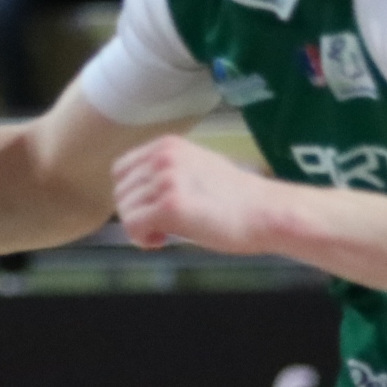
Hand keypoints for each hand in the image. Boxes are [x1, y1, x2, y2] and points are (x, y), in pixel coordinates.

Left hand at [112, 138, 274, 253]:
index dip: (133, 195)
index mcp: (168, 146)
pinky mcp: (170, 207)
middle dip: (137, 213)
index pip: (121, 170)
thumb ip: (166, 172)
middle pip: (120, 192)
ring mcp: (166, 180)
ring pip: (125, 211)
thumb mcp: (196, 167)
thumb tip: (139, 192)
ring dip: (141, 228)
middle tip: (162, 225)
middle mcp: (163, 157)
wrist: (265, 213)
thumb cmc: (237, 199)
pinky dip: (142, 239)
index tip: (152, 209)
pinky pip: (132, 227)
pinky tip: (163, 240)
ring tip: (167, 232)